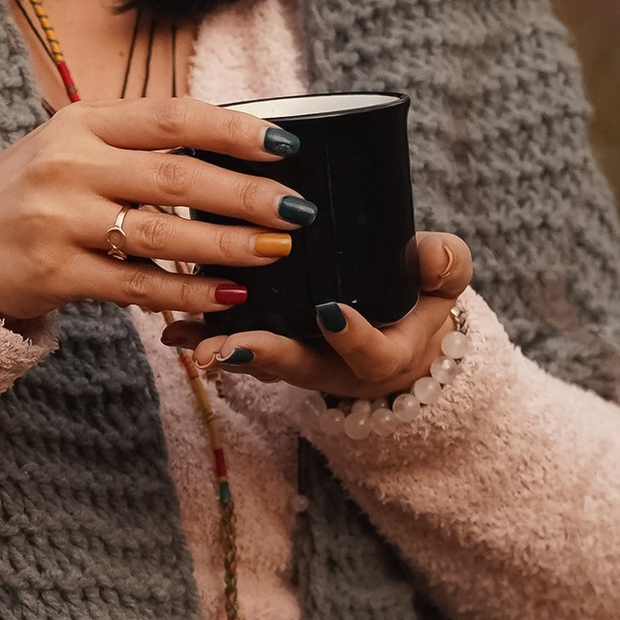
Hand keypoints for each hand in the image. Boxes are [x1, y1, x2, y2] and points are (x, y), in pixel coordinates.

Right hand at [0, 97, 314, 327]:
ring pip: (164, 234)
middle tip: (298, 210)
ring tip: (276, 252)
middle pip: (177, 176)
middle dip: (247, 195)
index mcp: (82, 122)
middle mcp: (71, 165)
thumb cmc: (27, 195)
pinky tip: (228, 296)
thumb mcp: (72, 150)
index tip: (286, 144)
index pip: (173, 116)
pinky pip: (139, 286)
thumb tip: (231, 152)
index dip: (235, 129)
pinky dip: (188, 292)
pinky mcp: (57, 273)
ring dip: (229, 246)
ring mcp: (61, 220)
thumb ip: (137, 146)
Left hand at [167, 229, 473, 400]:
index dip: (352, 337)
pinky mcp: (273, 345)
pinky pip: (238, 345)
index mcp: (384, 354)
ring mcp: (301, 359)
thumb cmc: (421, 298)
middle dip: (262, 354)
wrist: (400, 329)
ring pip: (259, 359)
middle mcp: (336, 366)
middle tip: (226, 346)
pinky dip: (207, 337)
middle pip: (298, 366)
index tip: (331, 312)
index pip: (370, 353)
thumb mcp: (444, 282)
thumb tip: (431, 252)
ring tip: (188, 340)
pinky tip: (174, 329)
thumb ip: (445, 266)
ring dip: (222, 348)